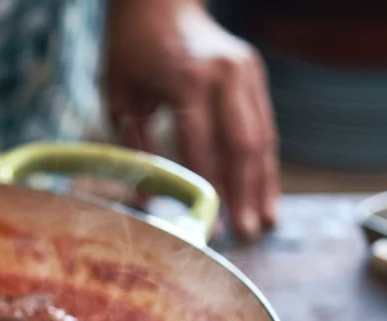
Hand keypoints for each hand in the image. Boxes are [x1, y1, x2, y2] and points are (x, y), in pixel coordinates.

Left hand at [105, 0, 277, 237]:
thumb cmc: (131, 52)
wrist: (160, 0)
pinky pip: (262, 124)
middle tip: (246, 232)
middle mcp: (225, 75)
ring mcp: (246, 72)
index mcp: (188, 80)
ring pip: (261, 137)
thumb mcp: (121, 98)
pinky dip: (263, 160)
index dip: (208, 189)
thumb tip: (149, 198)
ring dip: (263, 182)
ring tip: (265, 221)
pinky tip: (264, 189)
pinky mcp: (254, 74)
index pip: (202, 147)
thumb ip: (135, 147)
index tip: (210, 224)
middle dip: (245, 193)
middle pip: (243, 145)